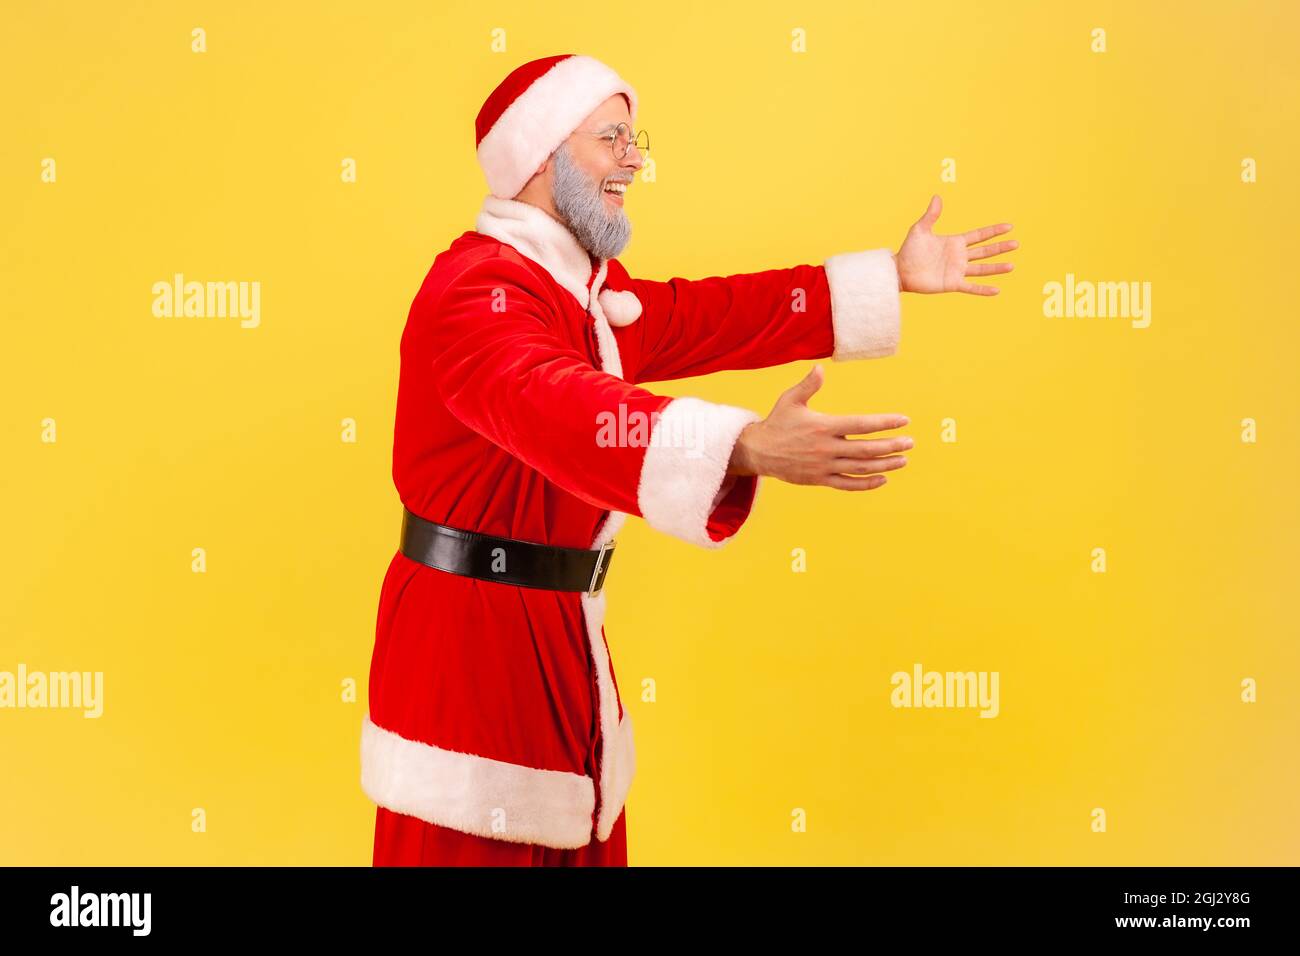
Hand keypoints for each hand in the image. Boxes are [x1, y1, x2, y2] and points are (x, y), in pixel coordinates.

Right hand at [728, 365, 911, 490]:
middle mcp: (826, 448)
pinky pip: (848, 484)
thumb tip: (820, 368)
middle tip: (910, 442)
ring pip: (861, 468)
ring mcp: (824, 466)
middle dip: (891, 445)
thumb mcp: (790, 400)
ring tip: (903, 460)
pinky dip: (866, 484)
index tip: (903, 420)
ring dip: (885, 465)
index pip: (861, 424)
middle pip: (866, 449)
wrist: (758, 452)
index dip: (884, 423)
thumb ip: (808, 385)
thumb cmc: (777, 423)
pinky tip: (882, 479)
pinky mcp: (819, 480)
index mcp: (823, 426)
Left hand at [894, 195, 1017, 294]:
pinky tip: (997, 290)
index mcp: (955, 242)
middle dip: (1000, 248)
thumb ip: (931, 215)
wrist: (900, 271)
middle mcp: (959, 257)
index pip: (979, 235)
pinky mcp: (952, 284)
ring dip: (996, 268)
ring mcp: (957, 271)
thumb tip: (937, 197)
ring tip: (1012, 266)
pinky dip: (983, 289)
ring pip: (982, 269)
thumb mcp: (920, 230)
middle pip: (985, 251)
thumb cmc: (909, 250)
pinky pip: (971, 287)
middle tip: (1016, 244)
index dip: (993, 231)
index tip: (1009, 227)